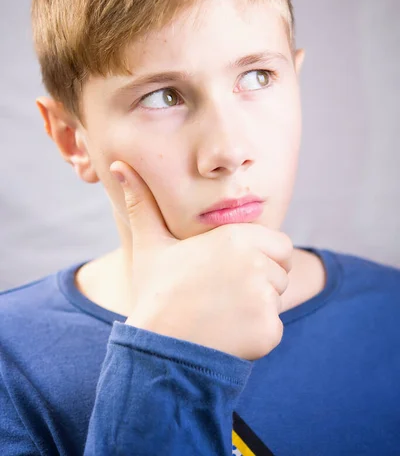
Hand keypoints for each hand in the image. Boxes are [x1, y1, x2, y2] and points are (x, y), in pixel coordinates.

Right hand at [110, 161, 292, 360]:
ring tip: (221, 313)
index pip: (279, 245)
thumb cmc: (156, 291)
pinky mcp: (269, 330)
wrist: (157, 345)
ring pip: (277, 300)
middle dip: (261, 282)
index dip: (260, 257)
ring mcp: (265, 297)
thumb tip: (116, 165)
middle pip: (281, 272)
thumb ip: (141, 202)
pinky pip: (273, 328)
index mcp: (236, 237)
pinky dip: (256, 335)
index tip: (229, 271)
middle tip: (223, 294)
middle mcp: (256, 262)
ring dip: (257, 308)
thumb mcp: (149, 242)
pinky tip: (226, 334)